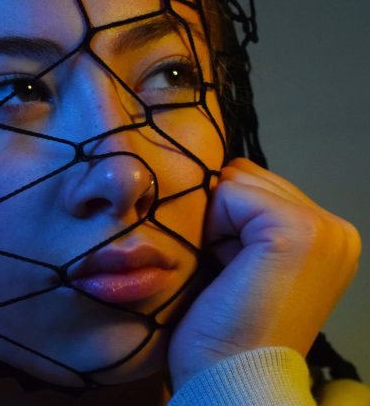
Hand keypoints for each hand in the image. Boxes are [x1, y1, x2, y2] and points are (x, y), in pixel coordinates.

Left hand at [168, 158, 361, 389]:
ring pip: (235, 181)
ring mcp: (323, 229)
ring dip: (213, 222)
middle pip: (244, 177)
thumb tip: (213, 173)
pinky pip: (229, 192)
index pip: (252, 184)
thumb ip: (241, 215)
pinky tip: (224, 268)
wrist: (228, 375)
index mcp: (327, 236)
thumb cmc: (221, 327)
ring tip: (227, 272)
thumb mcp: (239, 257)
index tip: (229, 269)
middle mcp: (336, 228)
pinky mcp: (299, 231)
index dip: (222, 219)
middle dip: (219, 217)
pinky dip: (211, 227)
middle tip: (227, 273)